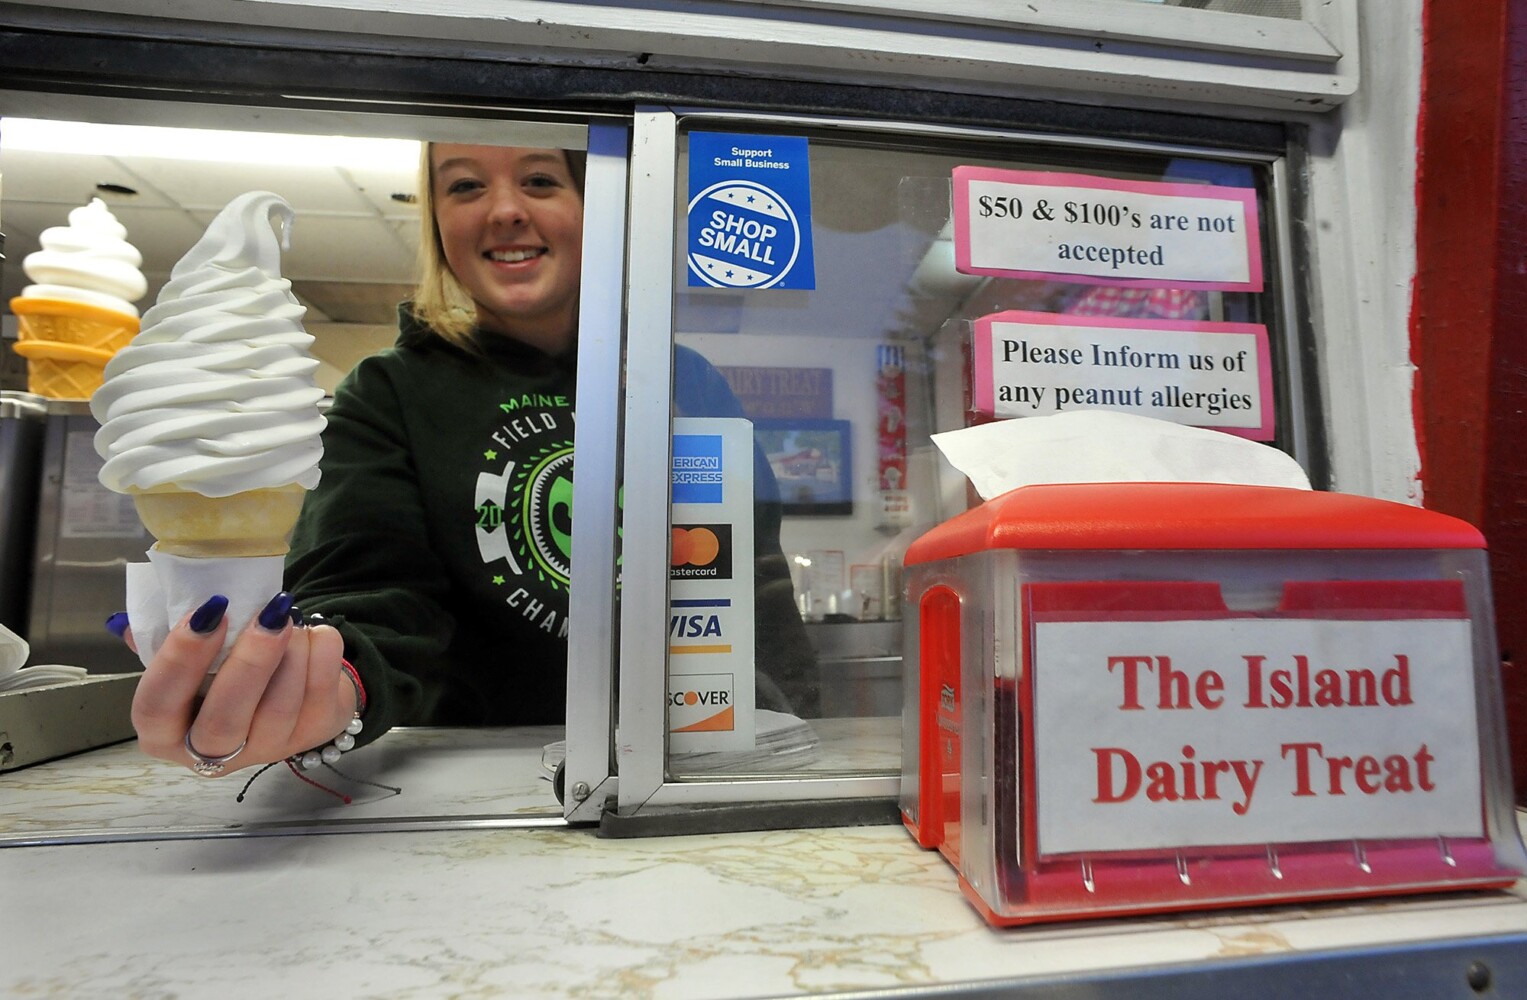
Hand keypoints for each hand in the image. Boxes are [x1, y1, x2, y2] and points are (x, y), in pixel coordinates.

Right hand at [126, 593, 355, 775]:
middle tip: (267, 616)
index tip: (207, 614)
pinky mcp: (311, 736)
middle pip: (223, 721)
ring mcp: (266, 749)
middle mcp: (212, 752)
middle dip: (249, 664)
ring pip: (278, 711)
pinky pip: (320, 699)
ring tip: (290, 618)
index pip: (156, 706)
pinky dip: (322, 657)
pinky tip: (316, 633)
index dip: (178, 661)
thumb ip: (159, 639)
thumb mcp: (188, 654)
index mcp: (165, 732)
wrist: (283, 679)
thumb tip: (126, 623)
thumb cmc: (220, 665)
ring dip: (290, 656)